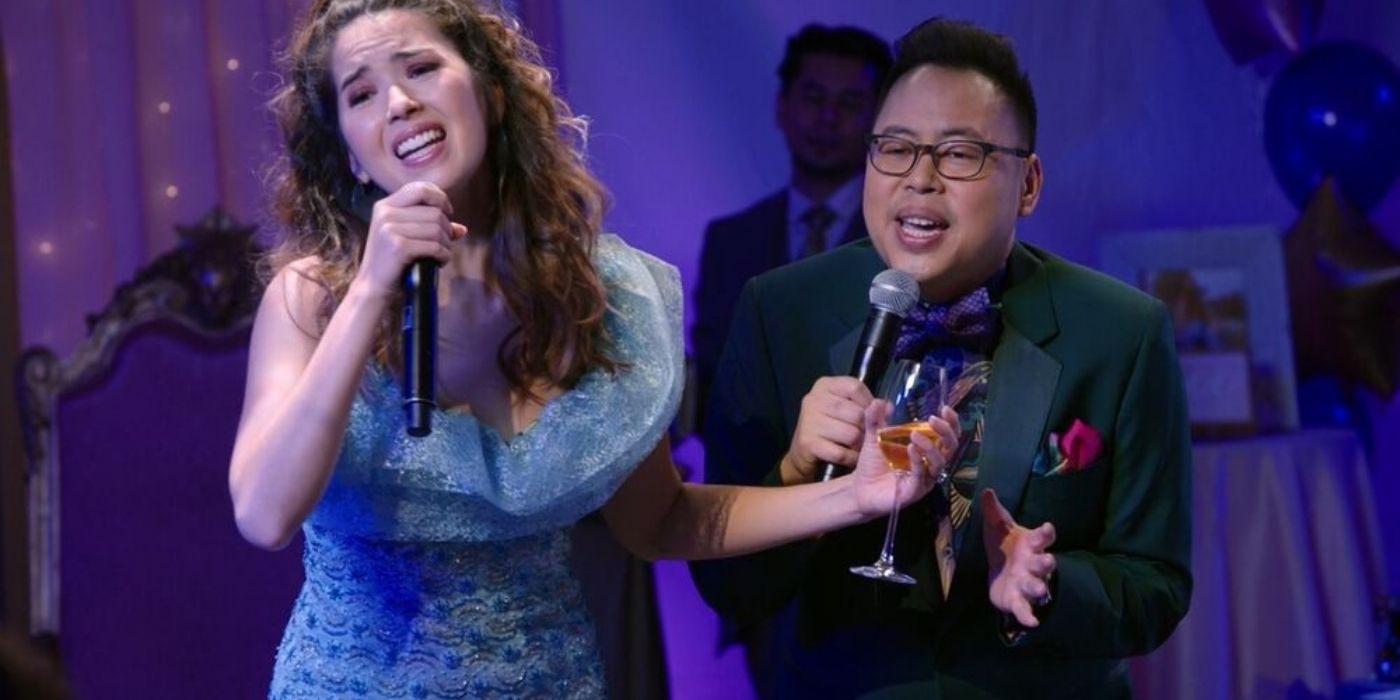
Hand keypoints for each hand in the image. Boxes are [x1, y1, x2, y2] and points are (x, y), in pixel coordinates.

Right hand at [355, 181, 467, 297]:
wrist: (373, 288)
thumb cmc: (392, 263)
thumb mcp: (407, 238)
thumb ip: (431, 227)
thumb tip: (462, 229)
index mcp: (385, 205)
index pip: (420, 189)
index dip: (440, 199)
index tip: (448, 214)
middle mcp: (386, 213)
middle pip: (435, 212)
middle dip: (447, 229)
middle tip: (444, 244)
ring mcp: (390, 229)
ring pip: (437, 229)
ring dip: (446, 245)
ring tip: (441, 255)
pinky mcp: (398, 246)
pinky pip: (435, 246)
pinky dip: (444, 256)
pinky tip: (439, 263)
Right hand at [779, 377, 873, 482]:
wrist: (802, 452)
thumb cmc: (830, 427)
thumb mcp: (846, 409)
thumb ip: (867, 405)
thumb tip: (889, 408)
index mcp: (825, 385)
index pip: (856, 388)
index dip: (869, 403)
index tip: (871, 415)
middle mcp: (814, 399)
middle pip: (856, 413)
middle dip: (866, 428)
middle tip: (865, 436)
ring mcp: (809, 421)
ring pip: (852, 434)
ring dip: (860, 445)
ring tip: (858, 447)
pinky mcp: (807, 442)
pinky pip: (841, 453)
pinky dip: (850, 458)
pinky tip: (850, 457)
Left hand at [849, 401, 959, 519]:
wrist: (859, 489)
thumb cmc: (873, 464)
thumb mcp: (873, 438)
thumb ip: (875, 420)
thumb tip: (879, 402)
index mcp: (926, 449)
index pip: (947, 436)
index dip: (951, 423)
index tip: (945, 409)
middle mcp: (930, 464)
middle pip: (950, 448)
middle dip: (946, 432)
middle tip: (933, 419)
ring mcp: (924, 478)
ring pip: (939, 463)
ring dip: (930, 447)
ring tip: (915, 435)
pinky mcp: (914, 491)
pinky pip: (921, 476)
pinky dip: (918, 461)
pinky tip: (911, 449)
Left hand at [980, 488, 1056, 627]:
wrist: (1001, 571)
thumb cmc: (1005, 545)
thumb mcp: (997, 526)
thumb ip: (993, 511)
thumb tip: (987, 491)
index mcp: (1030, 544)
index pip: (1042, 537)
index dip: (1045, 533)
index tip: (1048, 528)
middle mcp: (1033, 564)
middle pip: (1043, 563)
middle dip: (1046, 563)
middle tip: (1049, 561)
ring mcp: (1027, 583)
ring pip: (1036, 586)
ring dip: (1038, 588)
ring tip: (1040, 591)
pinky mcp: (1018, 600)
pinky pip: (1025, 609)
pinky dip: (1028, 615)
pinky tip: (1032, 622)